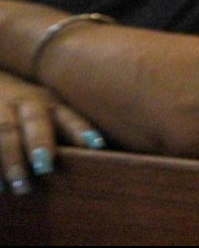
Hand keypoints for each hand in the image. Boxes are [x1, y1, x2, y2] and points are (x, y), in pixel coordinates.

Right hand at [0, 71, 104, 193]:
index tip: (96, 146)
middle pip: (34, 120)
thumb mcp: (48, 110)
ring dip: (12, 159)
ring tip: (20, 185)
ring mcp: (0, 110)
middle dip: (39, 141)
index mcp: (50, 103)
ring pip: (5, 131)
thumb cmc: (28, 108)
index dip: (82, 130)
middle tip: (45, 166)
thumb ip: (67, 131)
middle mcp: (26, 104)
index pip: (69, 116)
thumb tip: (98, 159)